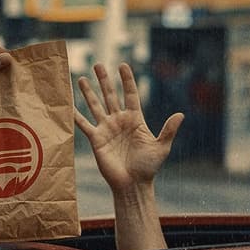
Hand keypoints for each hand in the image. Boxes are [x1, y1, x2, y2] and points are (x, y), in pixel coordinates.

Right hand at [75, 62, 183, 194]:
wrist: (133, 184)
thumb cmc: (148, 167)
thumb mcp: (161, 147)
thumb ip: (169, 130)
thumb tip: (181, 114)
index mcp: (135, 120)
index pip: (130, 94)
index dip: (127, 80)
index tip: (123, 65)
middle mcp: (119, 121)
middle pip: (110, 95)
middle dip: (104, 80)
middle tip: (98, 64)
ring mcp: (107, 129)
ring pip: (96, 105)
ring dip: (88, 92)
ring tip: (82, 77)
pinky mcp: (96, 139)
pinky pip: (84, 125)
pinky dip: (76, 115)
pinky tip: (68, 105)